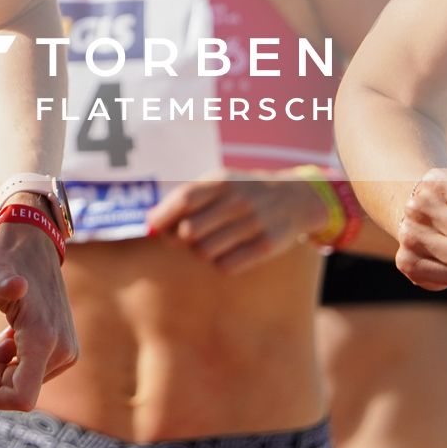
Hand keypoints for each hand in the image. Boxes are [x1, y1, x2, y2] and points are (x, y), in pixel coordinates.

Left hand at [0, 200, 77, 411]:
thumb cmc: (6, 262)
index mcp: (42, 339)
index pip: (22, 399)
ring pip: (25, 384)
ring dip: (8, 364)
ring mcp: (67, 354)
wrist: (33, 249)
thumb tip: (16, 285)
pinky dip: (18, 359)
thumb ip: (0, 282)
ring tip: (7, 330)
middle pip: (19, 392)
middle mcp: (61, 352)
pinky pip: (33, 374)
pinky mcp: (67, 353)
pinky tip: (17, 332)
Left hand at [145, 169, 325, 272]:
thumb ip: (188, 198)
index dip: (162, 217)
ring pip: (204, 252)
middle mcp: (238, 201)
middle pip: (190, 231)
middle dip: (178, 238)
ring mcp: (254, 224)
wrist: (295, 198)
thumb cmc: (243, 191)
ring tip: (208, 242)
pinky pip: (226, 266)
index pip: (184, 200)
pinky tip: (226, 252)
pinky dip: (218, 263)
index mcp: (223, 181)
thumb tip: (151, 223)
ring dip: (198, 251)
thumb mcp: (219, 182)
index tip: (152, 227)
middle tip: (182, 238)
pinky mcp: (266, 246)